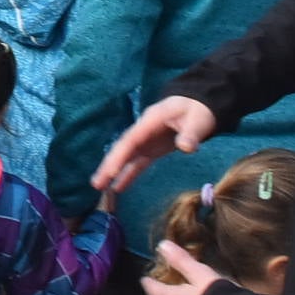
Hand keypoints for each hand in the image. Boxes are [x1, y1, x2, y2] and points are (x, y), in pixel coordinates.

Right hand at [94, 96, 218, 195]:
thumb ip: (191, 133)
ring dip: (113, 171)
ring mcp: (146, 141)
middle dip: (109, 165)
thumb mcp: (198, 120)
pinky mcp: (151, 149)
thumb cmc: (196, 111)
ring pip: (126, 157)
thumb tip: (185, 147)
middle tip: (96, 184)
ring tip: (99, 188)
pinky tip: (118, 188)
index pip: (131, 140)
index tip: (110, 171)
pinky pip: (137, 163)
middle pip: (123, 149)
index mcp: (150, 121)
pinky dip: (128, 174)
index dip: (120, 155)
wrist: (198, 106)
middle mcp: (143, 132)